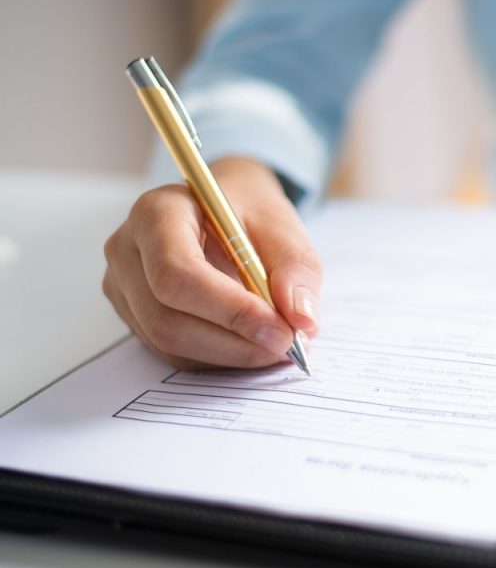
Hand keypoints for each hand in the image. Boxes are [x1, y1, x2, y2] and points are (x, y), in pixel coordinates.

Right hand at [103, 157, 321, 368]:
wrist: (224, 210)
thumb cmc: (250, 214)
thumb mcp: (283, 228)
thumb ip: (296, 270)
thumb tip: (300, 319)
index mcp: (156, 213)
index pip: (177, 273)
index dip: (230, 310)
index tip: (281, 330)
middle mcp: (127, 251)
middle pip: (167, 317)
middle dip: (234, 341)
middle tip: (287, 346)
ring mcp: (123, 287)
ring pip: (169, 342)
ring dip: (230, 354)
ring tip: (276, 345)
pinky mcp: (135, 316)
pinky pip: (172, 352)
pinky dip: (218, 357)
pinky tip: (252, 344)